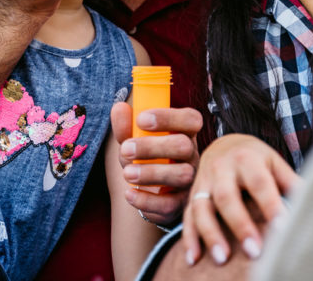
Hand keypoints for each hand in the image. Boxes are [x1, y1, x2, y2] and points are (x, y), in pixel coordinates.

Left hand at [110, 102, 202, 224]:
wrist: (154, 193)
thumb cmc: (146, 157)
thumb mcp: (135, 139)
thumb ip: (127, 125)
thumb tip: (119, 108)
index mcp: (185, 132)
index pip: (190, 119)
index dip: (168, 117)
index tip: (141, 119)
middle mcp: (193, 155)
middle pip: (184, 146)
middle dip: (152, 147)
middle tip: (126, 149)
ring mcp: (191, 180)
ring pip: (181, 175)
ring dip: (150, 173)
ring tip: (127, 173)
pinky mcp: (181, 204)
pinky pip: (170, 204)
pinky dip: (147, 200)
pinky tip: (129, 193)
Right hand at [181, 133, 297, 265]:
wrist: (223, 144)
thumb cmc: (256, 159)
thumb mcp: (274, 162)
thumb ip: (290, 182)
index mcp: (247, 158)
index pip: (259, 182)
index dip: (270, 204)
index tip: (283, 228)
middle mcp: (221, 168)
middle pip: (227, 197)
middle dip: (240, 225)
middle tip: (255, 252)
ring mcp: (203, 182)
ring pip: (202, 208)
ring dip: (210, 234)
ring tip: (222, 259)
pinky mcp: (192, 195)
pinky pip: (187, 216)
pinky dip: (189, 238)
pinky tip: (193, 259)